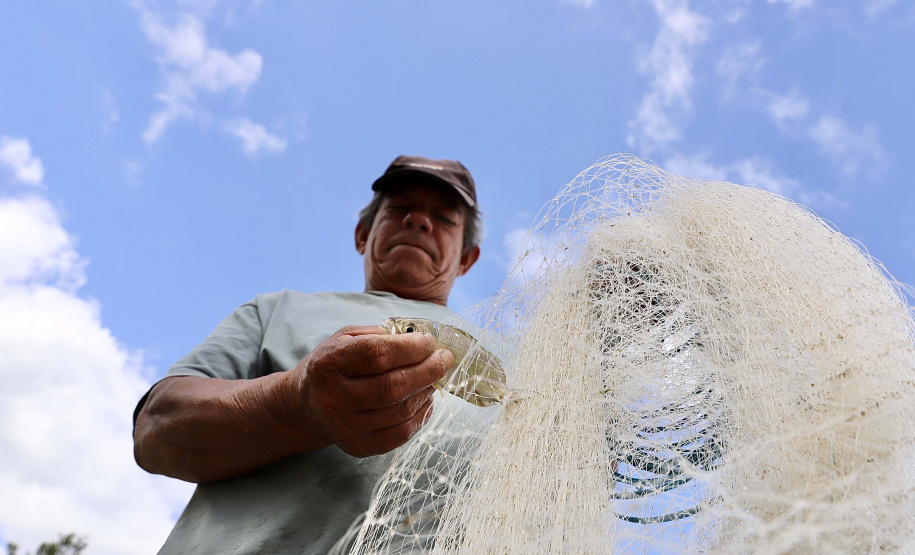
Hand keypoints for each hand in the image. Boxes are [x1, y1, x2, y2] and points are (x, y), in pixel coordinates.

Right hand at [288, 325, 453, 457]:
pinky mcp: (359, 447)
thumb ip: (380, 335)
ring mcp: (346, 427)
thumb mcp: (346, 338)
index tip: (429, 342)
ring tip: (432, 378)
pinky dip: (421, 415)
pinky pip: (402, 433)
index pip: (377, 355)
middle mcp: (334, 399)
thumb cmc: (335, 365)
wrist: (307, 405)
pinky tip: (424, 399)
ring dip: (426, 391)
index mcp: (329, 364)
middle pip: (393, 387)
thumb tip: (422, 340)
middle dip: (428, 370)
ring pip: (402, 410)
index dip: (411, 347)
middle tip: (445, 359)